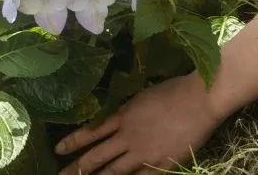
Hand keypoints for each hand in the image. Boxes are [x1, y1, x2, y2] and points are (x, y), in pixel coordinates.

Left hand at [56, 73, 222, 174]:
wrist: (200, 100)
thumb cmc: (175, 90)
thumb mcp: (144, 96)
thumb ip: (129, 111)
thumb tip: (117, 120)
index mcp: (123, 116)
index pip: (91, 132)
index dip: (73, 141)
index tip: (58, 149)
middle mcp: (128, 137)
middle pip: (96, 157)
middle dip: (76, 169)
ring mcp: (143, 153)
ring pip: (112, 172)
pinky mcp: (160, 165)